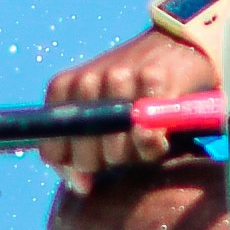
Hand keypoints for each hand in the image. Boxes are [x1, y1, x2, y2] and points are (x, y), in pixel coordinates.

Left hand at [39, 24, 216, 175]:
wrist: (177, 44)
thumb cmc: (134, 90)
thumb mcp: (99, 113)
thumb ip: (81, 148)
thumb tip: (82, 186)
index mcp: (64, 88)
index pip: (51, 151)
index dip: (71, 170)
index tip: (92, 174)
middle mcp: (86, 81)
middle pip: (84, 156)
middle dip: (106, 163)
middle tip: (126, 146)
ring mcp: (118, 78)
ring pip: (115, 152)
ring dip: (134, 155)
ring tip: (144, 137)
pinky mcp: (153, 79)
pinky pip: (147, 136)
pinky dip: (155, 144)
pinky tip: (162, 134)